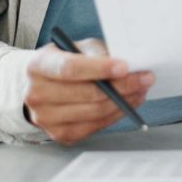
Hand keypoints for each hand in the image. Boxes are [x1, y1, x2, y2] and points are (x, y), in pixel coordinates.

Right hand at [23, 39, 153, 144]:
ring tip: (141, 89)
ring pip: (95, 112)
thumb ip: (97, 52)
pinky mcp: (60, 134)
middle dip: (122, 86)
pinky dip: (116, 114)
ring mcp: (46, 118)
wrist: (39, 85)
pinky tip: (128, 103)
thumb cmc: (63, 61)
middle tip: (145, 78)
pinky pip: (95, 126)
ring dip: (125, 101)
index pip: (70, 68)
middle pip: (87, 94)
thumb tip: (126, 65)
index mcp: (38, 66)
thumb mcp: (76, 47)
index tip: (125, 66)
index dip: (100, 68)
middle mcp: (36, 94)